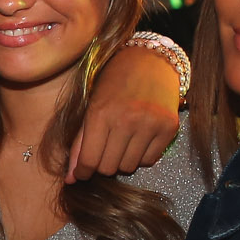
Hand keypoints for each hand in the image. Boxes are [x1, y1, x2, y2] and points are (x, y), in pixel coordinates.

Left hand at [70, 45, 179, 180]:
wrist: (149, 61)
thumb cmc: (114, 83)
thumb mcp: (91, 107)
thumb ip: (79, 143)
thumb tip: (71, 178)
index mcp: (101, 113)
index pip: (89, 160)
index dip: (82, 172)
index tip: (80, 173)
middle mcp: (126, 120)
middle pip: (108, 168)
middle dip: (102, 164)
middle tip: (103, 150)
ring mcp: (150, 124)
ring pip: (128, 167)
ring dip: (121, 160)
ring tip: (121, 141)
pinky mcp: (169, 128)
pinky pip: (150, 160)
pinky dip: (141, 155)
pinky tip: (139, 138)